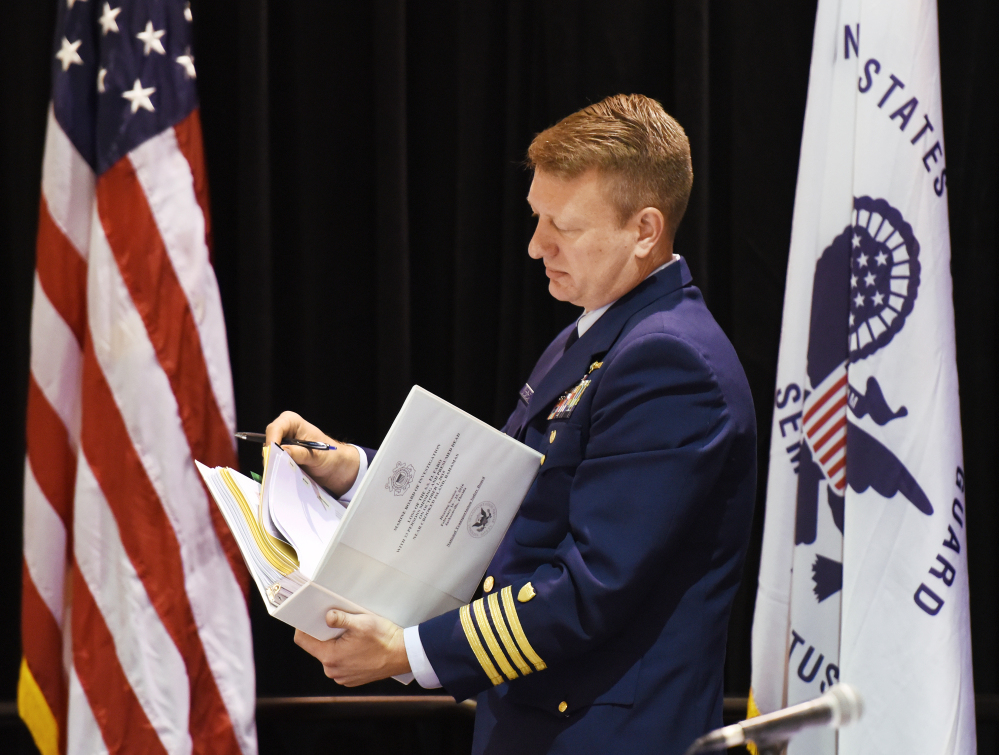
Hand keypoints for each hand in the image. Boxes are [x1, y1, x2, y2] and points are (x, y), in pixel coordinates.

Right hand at [264, 411, 359, 496]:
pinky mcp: (281, 456)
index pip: (275, 428)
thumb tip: (282, 450)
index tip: (272, 455)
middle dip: (270, 454)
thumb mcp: (317, 455)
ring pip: (269, 453)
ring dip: (273, 463)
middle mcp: (284, 431)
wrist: (335, 467)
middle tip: (274, 468)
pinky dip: (276, 468)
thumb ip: (300, 453)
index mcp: (293, 422)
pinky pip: (273, 462)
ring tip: (282, 473)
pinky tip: (283, 475)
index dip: (271, 441)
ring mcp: (282, 444)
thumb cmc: (330, 456)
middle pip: (268, 441)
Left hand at [294, 610, 410, 685]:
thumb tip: (326, 616)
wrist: (403, 655)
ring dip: (335, 644)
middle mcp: (333, 670)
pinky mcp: (351, 679)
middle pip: (317, 648)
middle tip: (336, 622)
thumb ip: (341, 618)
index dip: (303, 626)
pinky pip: (340, 663)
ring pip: (329, 655)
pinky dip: (344, 654)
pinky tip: (357, 646)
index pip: (303, 641)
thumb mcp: (362, 622)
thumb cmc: (384, 639)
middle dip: (323, 634)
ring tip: (351, 635)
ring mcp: (342, 677)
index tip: (307, 617)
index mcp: (331, 657)